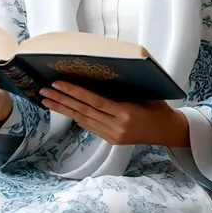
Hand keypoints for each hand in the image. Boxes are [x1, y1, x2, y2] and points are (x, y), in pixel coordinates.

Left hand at [40, 81, 189, 146]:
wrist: (168, 131)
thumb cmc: (159, 106)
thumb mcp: (145, 92)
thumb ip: (125, 87)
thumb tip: (102, 71)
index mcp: (125, 113)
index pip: (94, 101)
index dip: (74, 92)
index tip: (58, 83)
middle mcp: (116, 127)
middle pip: (83, 111)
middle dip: (62, 100)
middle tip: (43, 90)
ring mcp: (113, 136)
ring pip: (83, 120)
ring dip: (64, 109)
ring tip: (46, 100)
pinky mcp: (111, 140)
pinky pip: (90, 126)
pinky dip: (76, 116)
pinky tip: (65, 109)